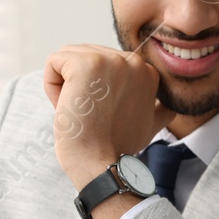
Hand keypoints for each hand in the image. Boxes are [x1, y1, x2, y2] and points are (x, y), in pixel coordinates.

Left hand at [43, 43, 173, 188]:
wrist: (104, 162)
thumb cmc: (119, 146)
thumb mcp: (152, 124)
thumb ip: (160, 108)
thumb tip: (166, 106)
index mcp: (146, 71)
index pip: (105, 63)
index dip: (98, 89)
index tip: (103, 112)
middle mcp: (132, 60)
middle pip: (86, 56)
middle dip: (79, 84)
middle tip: (89, 114)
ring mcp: (109, 60)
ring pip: (68, 57)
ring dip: (64, 84)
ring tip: (79, 109)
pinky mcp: (84, 64)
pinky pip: (54, 62)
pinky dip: (51, 85)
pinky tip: (65, 105)